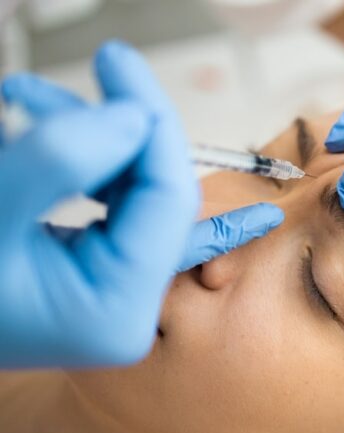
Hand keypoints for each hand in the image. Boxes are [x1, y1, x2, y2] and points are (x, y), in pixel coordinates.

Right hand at [0, 41, 282, 367]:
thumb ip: (58, 163)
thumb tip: (131, 118)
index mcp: (117, 310)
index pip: (168, 199)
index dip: (152, 122)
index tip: (118, 64)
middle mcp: (128, 307)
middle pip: (155, 191)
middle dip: (118, 123)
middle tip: (98, 65)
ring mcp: (115, 291)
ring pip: (133, 189)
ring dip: (91, 134)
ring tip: (28, 96)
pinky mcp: (98, 273)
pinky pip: (111, 201)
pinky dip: (81, 161)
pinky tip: (44, 128)